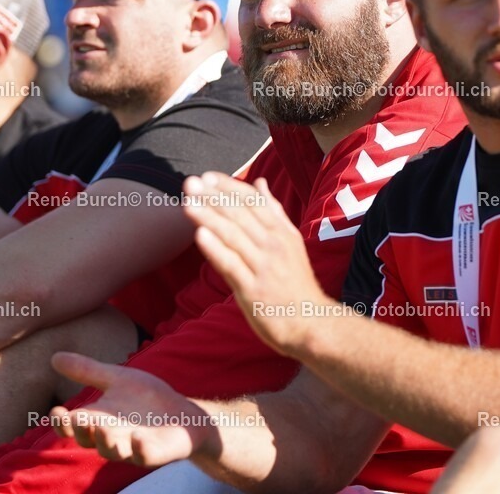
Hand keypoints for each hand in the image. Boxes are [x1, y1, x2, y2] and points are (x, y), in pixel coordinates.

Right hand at [50, 352, 218, 466]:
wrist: (182, 413)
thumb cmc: (145, 399)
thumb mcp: (116, 379)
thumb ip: (87, 371)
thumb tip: (54, 356)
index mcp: (99, 420)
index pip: (73, 426)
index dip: (62, 423)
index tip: (56, 411)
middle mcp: (111, 437)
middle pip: (89, 440)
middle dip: (81, 432)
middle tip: (77, 419)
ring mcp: (132, 447)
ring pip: (113, 452)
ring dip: (106, 442)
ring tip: (103, 429)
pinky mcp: (154, 453)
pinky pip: (144, 457)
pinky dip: (139, 450)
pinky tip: (137, 438)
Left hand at [182, 173, 331, 353]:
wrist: (311, 323)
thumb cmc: (296, 282)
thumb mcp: (290, 241)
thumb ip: (274, 211)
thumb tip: (261, 183)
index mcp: (281, 232)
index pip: (253, 202)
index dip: (229, 187)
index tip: (207, 177)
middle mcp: (273, 245)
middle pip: (240, 215)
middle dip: (214, 197)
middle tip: (191, 183)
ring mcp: (263, 267)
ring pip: (234, 236)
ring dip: (209, 218)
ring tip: (188, 204)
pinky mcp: (253, 290)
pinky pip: (232, 266)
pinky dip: (216, 249)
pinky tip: (200, 236)